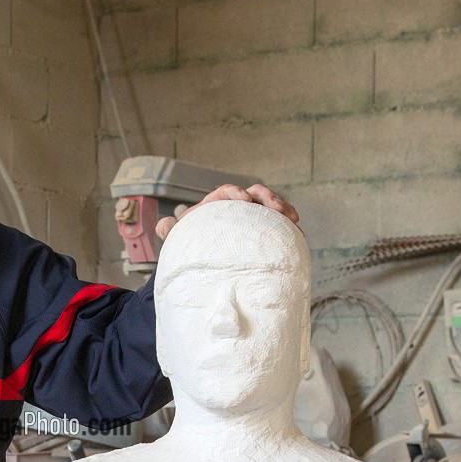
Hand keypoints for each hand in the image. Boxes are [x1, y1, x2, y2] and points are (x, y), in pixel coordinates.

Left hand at [155, 183, 299, 240]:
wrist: (204, 269)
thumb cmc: (191, 251)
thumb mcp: (180, 242)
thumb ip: (172, 232)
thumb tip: (163, 224)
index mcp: (215, 206)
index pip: (227, 191)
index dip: (237, 192)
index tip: (244, 199)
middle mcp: (236, 209)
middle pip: (255, 194)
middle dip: (268, 197)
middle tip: (277, 208)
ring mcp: (253, 220)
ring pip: (270, 208)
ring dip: (283, 209)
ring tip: (293, 219)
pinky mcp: (264, 233)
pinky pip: (278, 226)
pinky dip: (288, 227)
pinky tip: (297, 234)